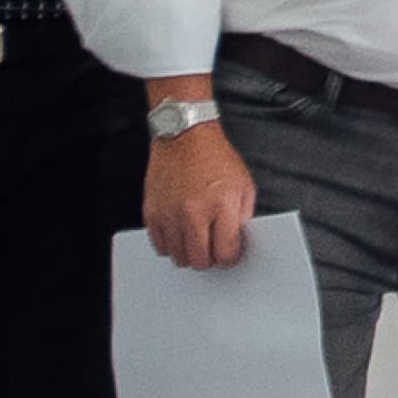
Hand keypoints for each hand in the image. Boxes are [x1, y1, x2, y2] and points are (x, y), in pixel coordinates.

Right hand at [145, 114, 256, 266]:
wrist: (185, 136)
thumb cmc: (216, 158)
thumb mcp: (244, 184)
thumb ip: (243, 217)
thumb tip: (238, 244)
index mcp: (222, 205)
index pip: (226, 253)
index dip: (230, 257)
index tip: (229, 253)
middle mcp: (194, 212)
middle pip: (200, 261)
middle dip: (209, 259)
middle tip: (212, 247)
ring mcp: (170, 214)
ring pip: (178, 258)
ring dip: (189, 253)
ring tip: (196, 238)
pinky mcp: (152, 213)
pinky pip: (160, 246)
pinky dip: (171, 245)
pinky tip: (180, 231)